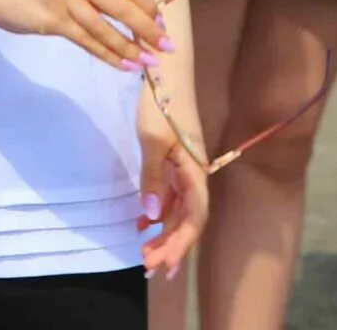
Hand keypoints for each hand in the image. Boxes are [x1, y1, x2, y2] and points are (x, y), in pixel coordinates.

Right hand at [0, 0, 169, 71]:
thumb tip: (138, 11)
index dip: (148, 4)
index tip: (161, 22)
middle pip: (122, 5)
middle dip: (147, 29)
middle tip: (166, 47)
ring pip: (106, 28)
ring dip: (131, 48)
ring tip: (148, 63)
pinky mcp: (51, 20)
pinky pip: (88, 42)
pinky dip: (109, 55)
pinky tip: (125, 65)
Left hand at [135, 76, 211, 279]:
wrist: (165, 69)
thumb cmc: (161, 102)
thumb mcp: (153, 141)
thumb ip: (153, 179)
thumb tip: (152, 216)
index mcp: (195, 172)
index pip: (194, 218)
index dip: (181, 244)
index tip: (165, 266)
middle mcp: (194, 174)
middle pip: (187, 219)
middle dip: (171, 245)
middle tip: (149, 267)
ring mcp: (185, 167)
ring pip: (178, 209)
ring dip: (164, 232)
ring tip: (144, 252)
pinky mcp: (174, 159)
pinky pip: (169, 194)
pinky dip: (157, 211)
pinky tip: (141, 224)